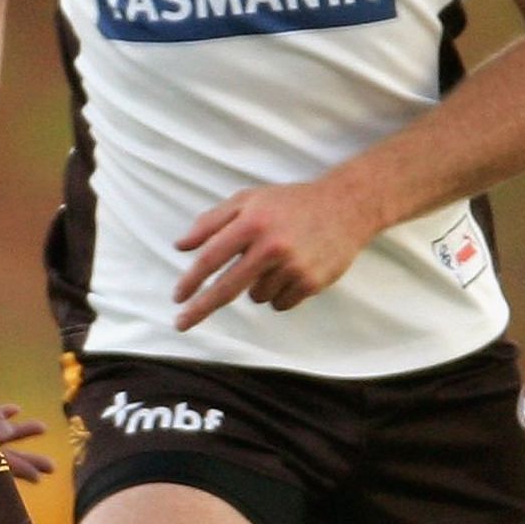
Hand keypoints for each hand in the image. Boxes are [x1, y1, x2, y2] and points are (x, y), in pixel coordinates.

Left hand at [172, 176, 376, 331]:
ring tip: (276, 262)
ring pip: (256, 297)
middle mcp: (272, 245)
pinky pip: (280, 304)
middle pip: (227, 288)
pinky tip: (292, 271)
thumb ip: (211, 221)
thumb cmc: (290, 203)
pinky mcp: (312, 282)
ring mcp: (294, 266)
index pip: (211, 257)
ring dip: (257, 287)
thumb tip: (180, 246)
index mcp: (252, 222)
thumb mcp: (248, 200)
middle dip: (200, 309)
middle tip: (180, 323)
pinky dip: (279, 294)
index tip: (177, 297)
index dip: (191, 280)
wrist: (347, 206)